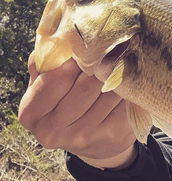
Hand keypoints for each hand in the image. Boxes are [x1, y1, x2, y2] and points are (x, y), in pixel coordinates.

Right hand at [18, 52, 136, 169]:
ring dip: (119, 74)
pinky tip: (131, 79)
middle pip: (86, 84)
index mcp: (31, 112)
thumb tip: (60, 37)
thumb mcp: (46, 86)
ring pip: (108, 91)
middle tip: (113, 46)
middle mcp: (53, 129)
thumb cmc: (66, 104)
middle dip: (101, 64)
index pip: (57, 77)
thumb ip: (46, 64)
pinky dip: (130, 87)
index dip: (76, 58)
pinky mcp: (111, 135)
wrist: (94, 143)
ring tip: (124, 60)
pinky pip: (125, 102)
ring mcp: (83, 135)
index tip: (89, 44)